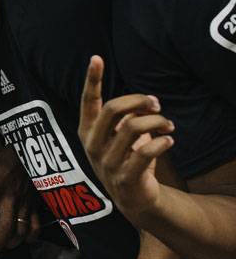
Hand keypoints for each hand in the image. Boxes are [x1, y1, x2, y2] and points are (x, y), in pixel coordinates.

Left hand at [0, 146, 40, 254]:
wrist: (30, 153)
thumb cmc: (3, 158)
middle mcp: (10, 199)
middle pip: (5, 227)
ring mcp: (25, 204)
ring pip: (22, 231)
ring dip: (13, 243)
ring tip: (4, 247)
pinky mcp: (36, 205)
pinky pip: (37, 226)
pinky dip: (32, 236)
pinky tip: (26, 240)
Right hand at [77, 55, 172, 221]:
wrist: (135, 200)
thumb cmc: (128, 160)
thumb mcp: (122, 135)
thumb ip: (128, 116)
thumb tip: (145, 102)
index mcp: (88, 131)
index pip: (88, 101)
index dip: (92, 79)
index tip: (96, 58)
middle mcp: (93, 145)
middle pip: (113, 109)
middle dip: (139, 100)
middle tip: (156, 104)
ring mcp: (107, 163)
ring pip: (134, 127)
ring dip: (158, 121)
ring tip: (169, 125)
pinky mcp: (126, 178)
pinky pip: (145, 153)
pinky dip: (163, 143)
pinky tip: (169, 141)